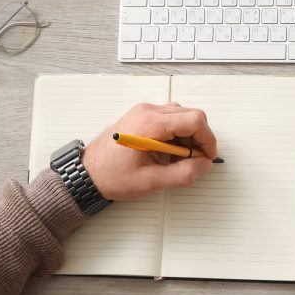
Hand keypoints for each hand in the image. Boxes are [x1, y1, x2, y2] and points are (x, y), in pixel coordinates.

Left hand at [81, 103, 217, 200]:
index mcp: (150, 124)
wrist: (87, 173)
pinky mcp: (140, 116)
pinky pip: (168, 118)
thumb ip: (183, 174)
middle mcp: (147, 111)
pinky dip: (176, 133)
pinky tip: (169, 153)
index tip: (208, 157)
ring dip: (188, 136)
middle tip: (196, 160)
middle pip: (190, 114)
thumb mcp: (151, 182)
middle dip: (199, 138)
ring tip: (180, 159)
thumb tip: (204, 165)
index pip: (194, 120)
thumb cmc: (112, 176)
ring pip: (181, 115)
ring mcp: (143, 111)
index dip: (207, 139)